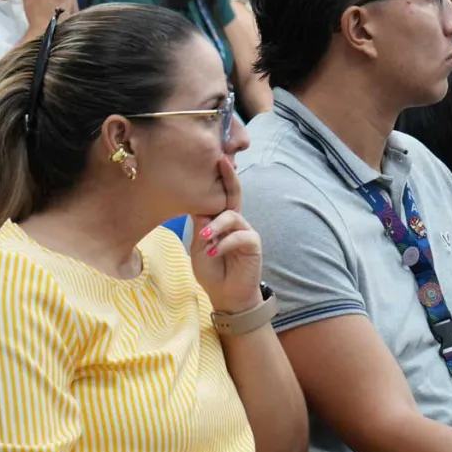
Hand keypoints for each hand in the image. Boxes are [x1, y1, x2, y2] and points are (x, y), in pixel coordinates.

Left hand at [189, 156, 262, 313]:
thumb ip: (200, 225)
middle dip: (229, 177)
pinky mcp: (253, 244)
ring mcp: (245, 231)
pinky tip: (213, 253)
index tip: (215, 156)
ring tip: (204, 240)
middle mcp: (235, 221)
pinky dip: (224, 244)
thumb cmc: (211, 270)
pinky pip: (239, 236)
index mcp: (220, 219)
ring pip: (231, 217)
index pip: (220, 194)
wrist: (226, 295)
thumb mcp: (198, 244)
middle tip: (222, 161)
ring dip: (216, 227)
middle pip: (234, 194)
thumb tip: (198, 203)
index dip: (219, 177)